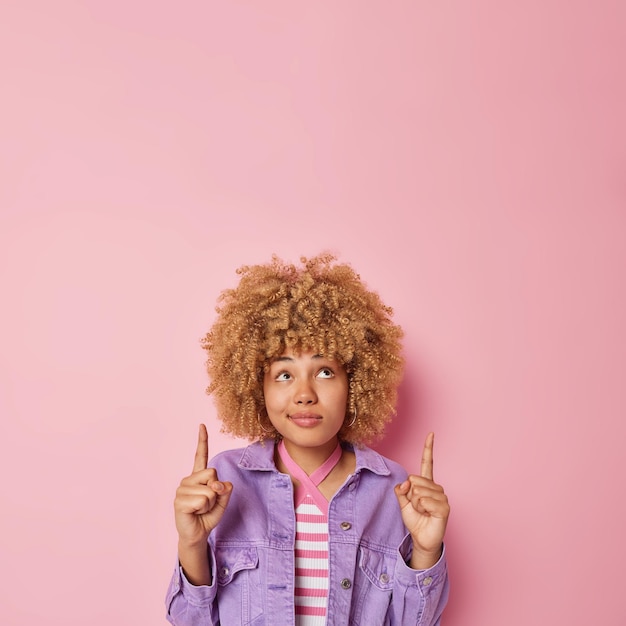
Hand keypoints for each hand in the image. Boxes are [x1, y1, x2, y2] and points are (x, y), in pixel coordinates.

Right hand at [174, 424, 232, 547]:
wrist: (197, 535)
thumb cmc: (208, 516)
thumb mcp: (223, 501)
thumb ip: (225, 490)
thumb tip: (220, 484)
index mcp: (198, 476)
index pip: (201, 455)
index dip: (202, 440)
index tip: (202, 425)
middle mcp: (188, 479)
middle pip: (212, 473)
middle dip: (216, 490)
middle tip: (207, 503)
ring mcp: (182, 489)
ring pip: (209, 490)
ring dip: (210, 503)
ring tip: (200, 509)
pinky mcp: (179, 501)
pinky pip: (202, 500)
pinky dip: (203, 509)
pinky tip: (195, 513)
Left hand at [394, 432, 449, 568]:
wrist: (422, 539)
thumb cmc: (415, 520)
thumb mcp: (403, 503)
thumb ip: (401, 491)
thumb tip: (406, 483)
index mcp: (426, 484)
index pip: (427, 463)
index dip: (428, 448)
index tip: (431, 433)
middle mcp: (436, 487)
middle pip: (413, 480)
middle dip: (410, 496)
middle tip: (417, 507)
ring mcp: (442, 497)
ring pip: (417, 491)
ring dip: (415, 504)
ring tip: (423, 512)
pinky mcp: (444, 507)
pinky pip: (424, 500)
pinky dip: (421, 508)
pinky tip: (428, 515)